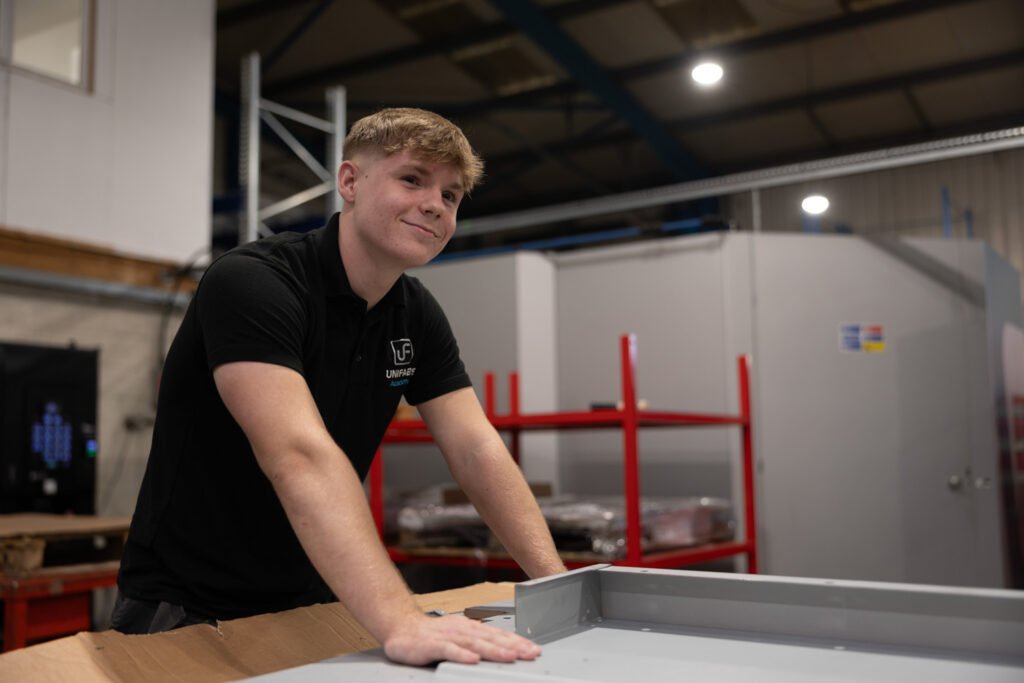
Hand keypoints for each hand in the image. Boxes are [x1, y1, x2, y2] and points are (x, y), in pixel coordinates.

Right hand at [382, 613, 540, 665]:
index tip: (534, 649)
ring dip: (493, 650)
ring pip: (474, 643)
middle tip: (530, 653)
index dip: (517, 641)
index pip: (498, 634)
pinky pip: (448, 650)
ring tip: (509, 656)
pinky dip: (461, 655)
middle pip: (491, 638)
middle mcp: (462, 629)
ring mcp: (447, 636)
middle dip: (512, 645)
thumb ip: (479, 643)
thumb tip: (504, 650)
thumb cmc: (432, 635)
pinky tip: (472, 660)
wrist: (402, 628)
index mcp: (470, 628)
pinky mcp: (432, 645)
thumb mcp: (459, 636)